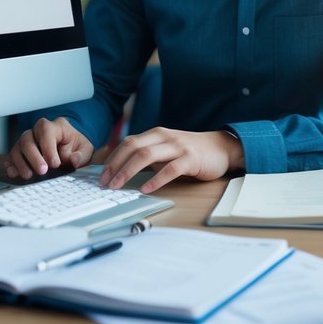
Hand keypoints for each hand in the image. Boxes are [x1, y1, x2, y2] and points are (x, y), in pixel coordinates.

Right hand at [5, 117, 93, 180]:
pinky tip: (14, 174)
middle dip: (34, 156)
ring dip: (21, 163)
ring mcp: (27, 141)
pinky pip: (11, 156)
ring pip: (17, 147)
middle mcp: (38, 131)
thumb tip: (74, 159)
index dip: (48, 148)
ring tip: (29, 175)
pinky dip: (11, 165)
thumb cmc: (76, 147)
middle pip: (27, 139)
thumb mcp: (85, 150)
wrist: (70, 149)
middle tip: (42, 171)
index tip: (55, 164)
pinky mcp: (20, 152)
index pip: (46, 132)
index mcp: (55, 127)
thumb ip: (81, 155)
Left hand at [99, 128, 244, 193]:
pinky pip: (170, 169)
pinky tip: (145, 189)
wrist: (221, 148)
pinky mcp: (191, 159)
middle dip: (115, 165)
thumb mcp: (166, 149)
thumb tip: (122, 171)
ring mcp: (178, 147)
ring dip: (128, 172)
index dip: (112, 158)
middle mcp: (164, 137)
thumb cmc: (191, 152)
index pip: (128, 143)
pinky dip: (155, 180)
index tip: (101, 175)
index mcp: (156, 134)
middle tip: (104, 182)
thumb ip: (149, 155)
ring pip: (147, 156)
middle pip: (133, 147)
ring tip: (118, 186)